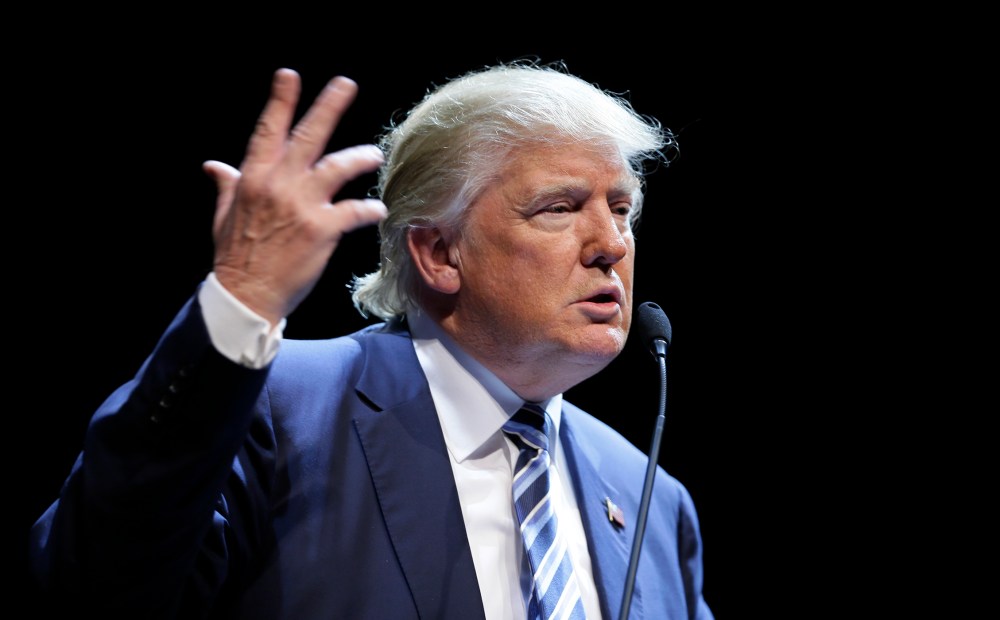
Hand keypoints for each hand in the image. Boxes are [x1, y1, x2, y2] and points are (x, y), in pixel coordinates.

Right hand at [203, 68, 386, 325]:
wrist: (246, 295)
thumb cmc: (235, 257)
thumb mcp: (224, 216)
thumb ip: (228, 185)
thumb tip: (214, 165)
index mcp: (253, 178)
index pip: (268, 131)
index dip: (280, 102)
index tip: (289, 75)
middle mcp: (278, 185)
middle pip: (308, 137)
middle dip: (328, 107)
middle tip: (345, 84)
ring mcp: (302, 206)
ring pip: (337, 167)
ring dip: (359, 157)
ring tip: (374, 154)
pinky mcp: (322, 229)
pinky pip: (354, 210)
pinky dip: (369, 208)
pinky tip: (378, 209)